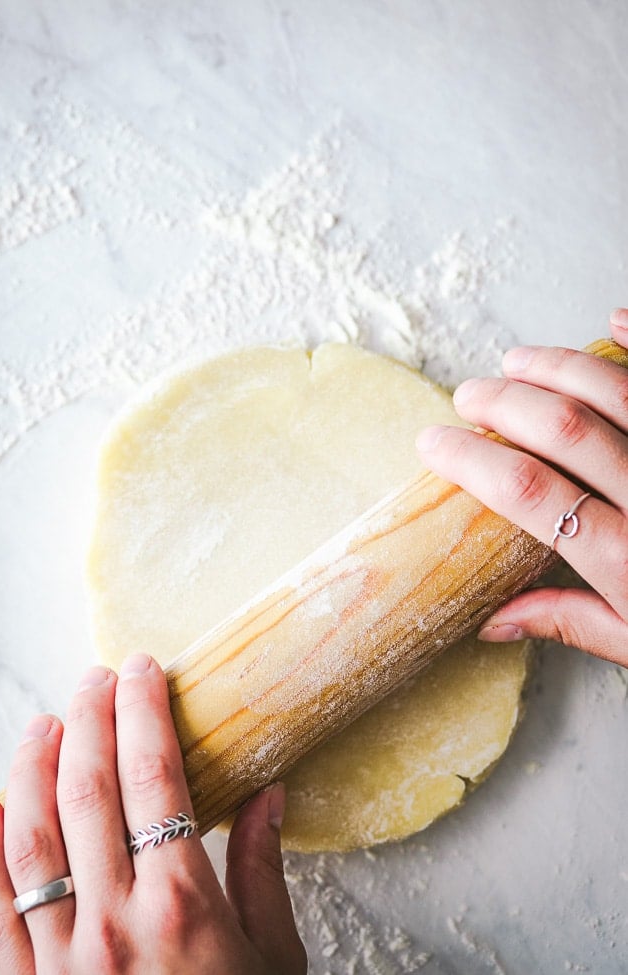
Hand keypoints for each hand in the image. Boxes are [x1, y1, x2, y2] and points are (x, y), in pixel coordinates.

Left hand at [0, 655, 306, 973]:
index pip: (156, 779)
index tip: (143, 669)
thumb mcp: (275, 960)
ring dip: (32, 766)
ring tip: (44, 720)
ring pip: (29, 836)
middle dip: (90, 718)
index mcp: (181, 907)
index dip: (144, 712)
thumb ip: (263, 872)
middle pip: (89, 791)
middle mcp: (112, 923)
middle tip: (96, 677)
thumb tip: (269, 795)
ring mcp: (59, 958)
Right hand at [415, 310, 627, 666]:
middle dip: (505, 404)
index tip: (435, 444)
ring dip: (559, 367)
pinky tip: (615, 322)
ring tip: (517, 359)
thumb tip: (493, 621)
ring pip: (620, 392)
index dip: (474, 461)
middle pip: (566, 430)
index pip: (533, 496)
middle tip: (470, 396)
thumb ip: (571, 622)